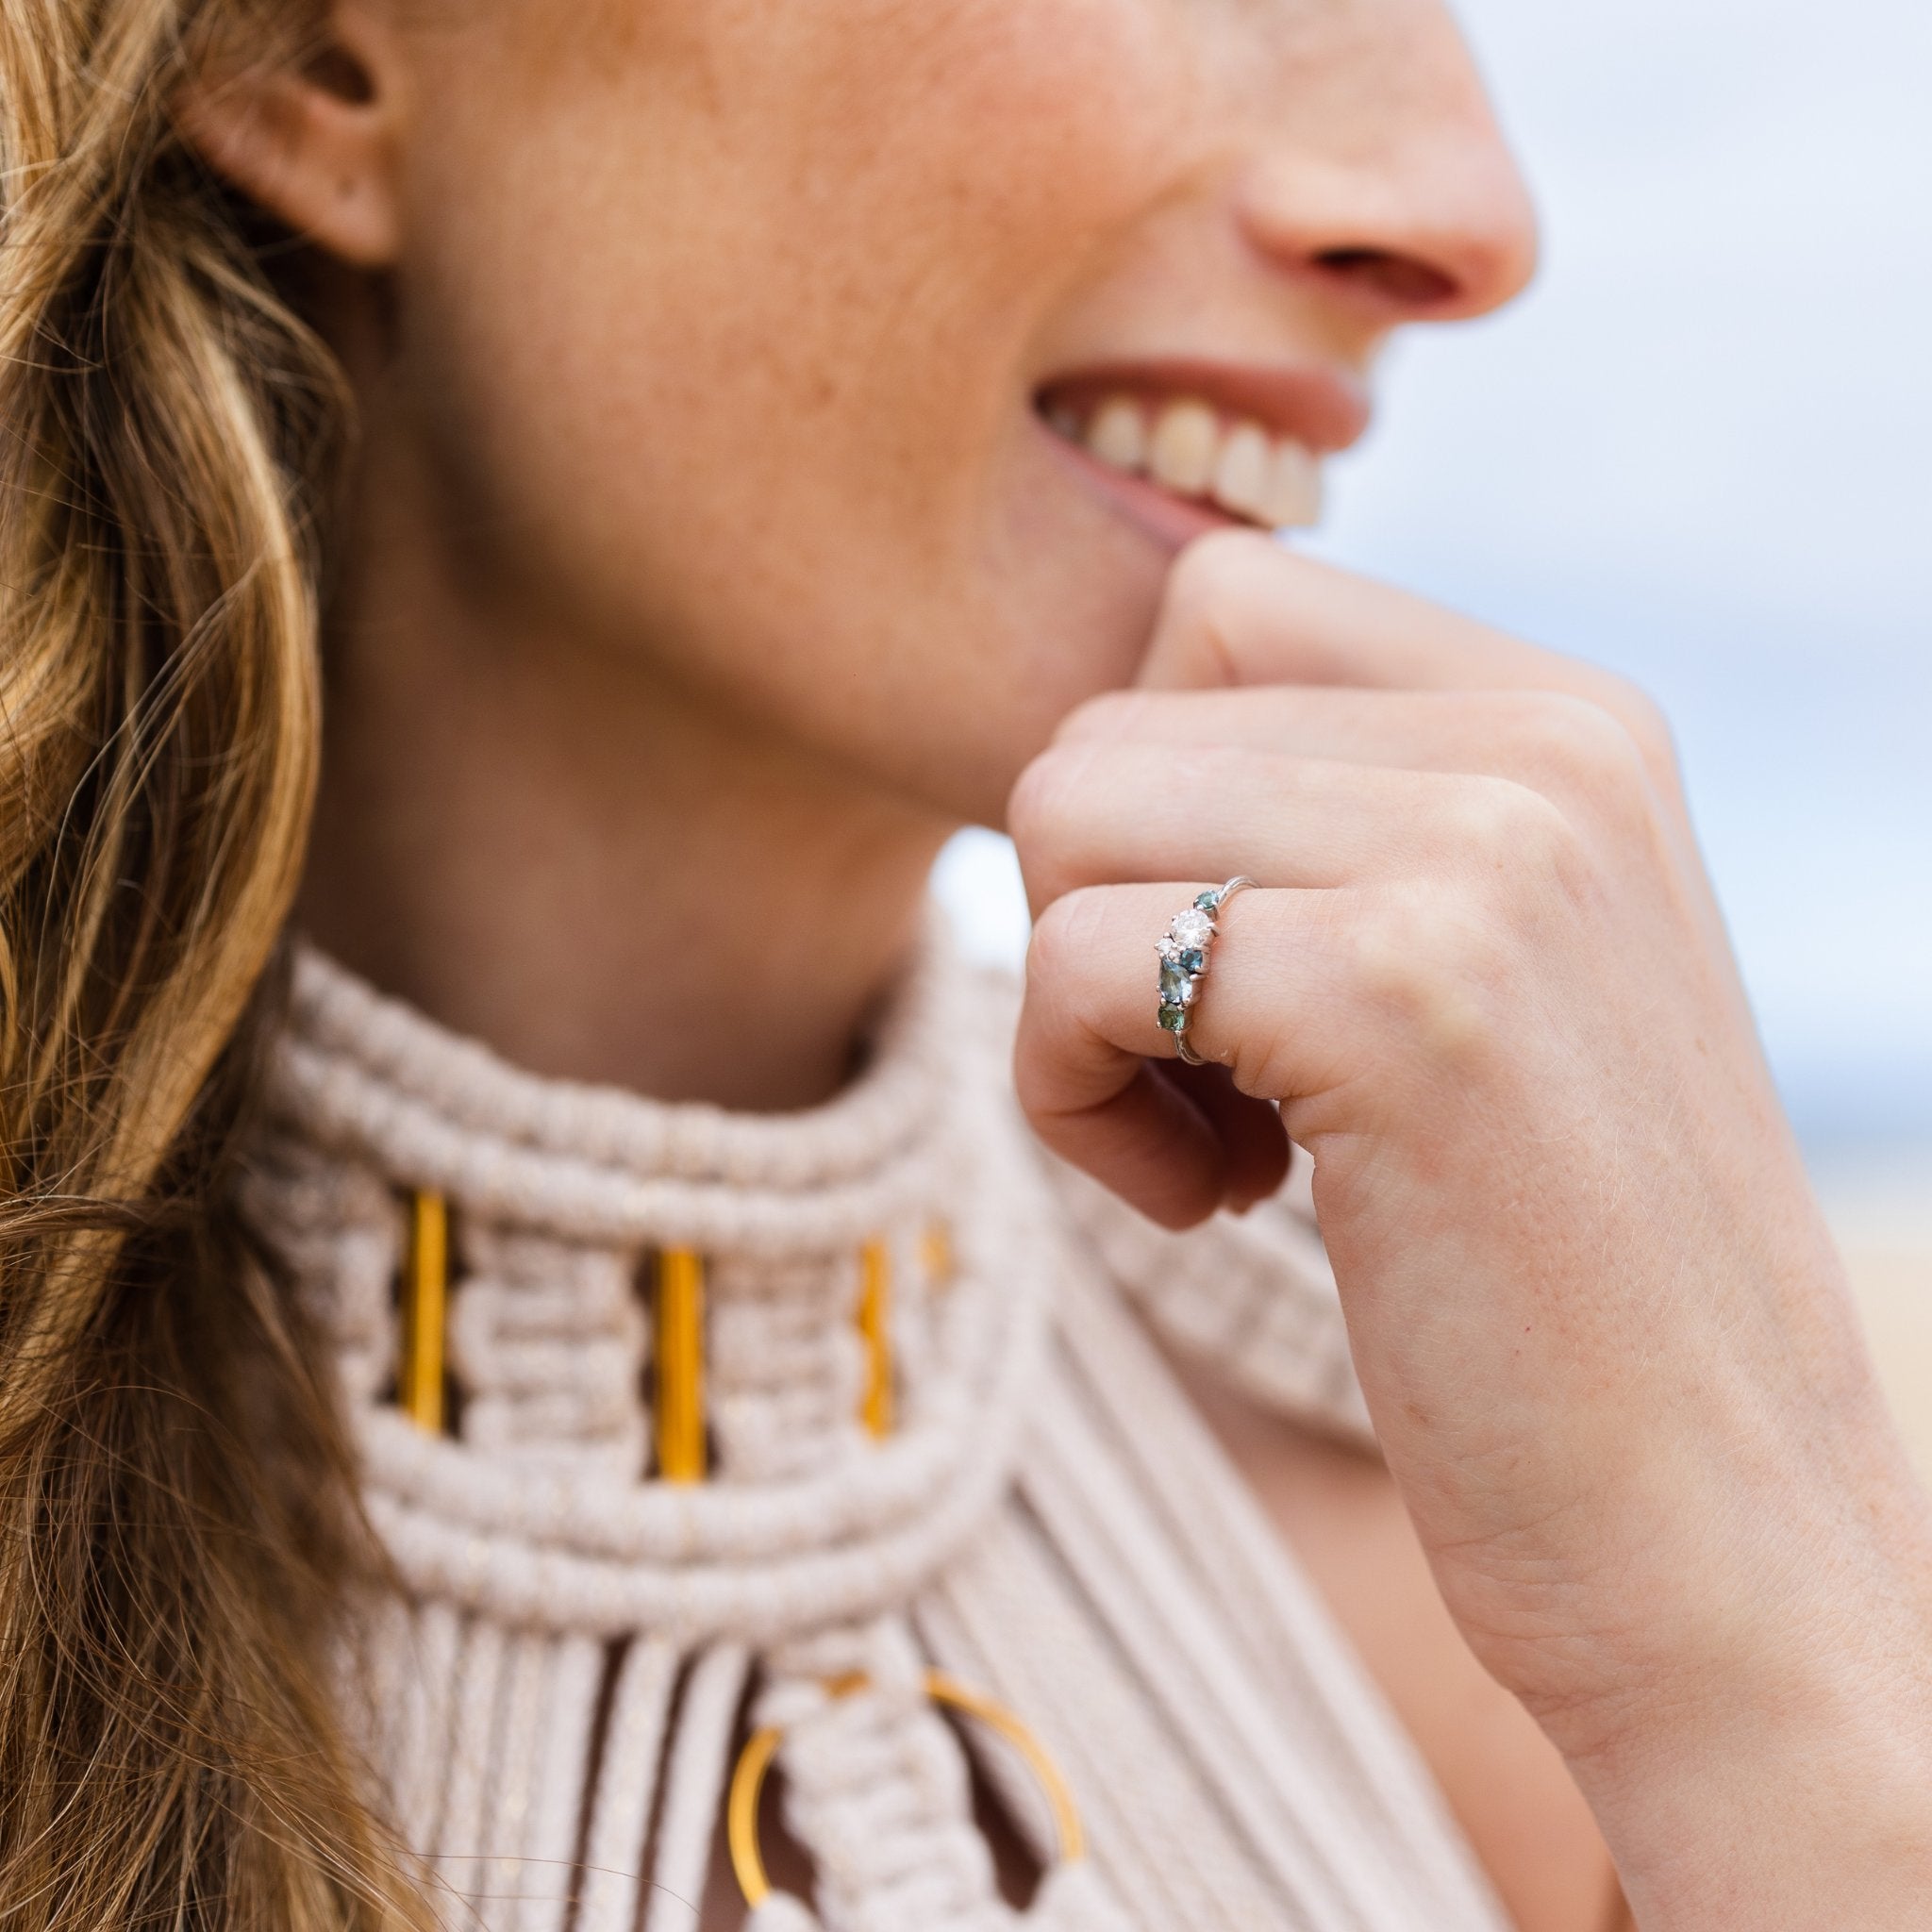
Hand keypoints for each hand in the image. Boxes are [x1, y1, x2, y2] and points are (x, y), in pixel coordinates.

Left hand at [1008, 531, 1931, 1925]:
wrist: (1712, 1534)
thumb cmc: (1552, 1269)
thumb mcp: (1481, 979)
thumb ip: (1332, 826)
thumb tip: (1079, 760)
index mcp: (1566, 719)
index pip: (1219, 605)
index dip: (1147, 797)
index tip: (1220, 967)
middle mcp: (1542, 744)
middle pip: (1109, 721)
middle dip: (1093, 914)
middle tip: (1211, 1085)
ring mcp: (1483, 855)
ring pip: (1062, 815)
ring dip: (1075, 1009)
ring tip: (1216, 1146)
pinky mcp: (1394, 996)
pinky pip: (1066, 964)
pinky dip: (1074, 1104)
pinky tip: (1214, 1207)